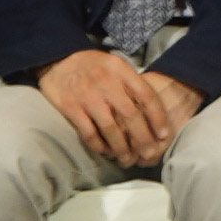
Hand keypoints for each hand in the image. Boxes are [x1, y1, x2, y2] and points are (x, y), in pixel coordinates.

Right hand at [40, 43, 187, 167]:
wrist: (57, 60)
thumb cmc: (91, 66)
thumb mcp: (114, 65)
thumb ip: (130, 83)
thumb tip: (151, 110)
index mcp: (120, 69)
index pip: (146, 95)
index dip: (157, 117)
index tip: (163, 134)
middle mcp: (106, 81)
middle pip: (130, 114)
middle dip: (143, 138)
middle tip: (149, 154)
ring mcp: (87, 94)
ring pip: (110, 128)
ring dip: (121, 147)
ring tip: (128, 160)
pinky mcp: (70, 107)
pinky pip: (88, 132)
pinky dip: (99, 145)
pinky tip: (105, 152)